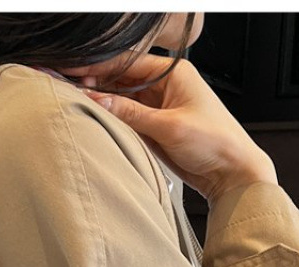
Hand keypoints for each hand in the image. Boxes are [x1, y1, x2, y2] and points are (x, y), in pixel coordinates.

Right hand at [58, 52, 278, 205]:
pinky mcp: (153, 127)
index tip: (74, 71)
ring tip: (74, 103)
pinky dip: (110, 118)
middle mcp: (164, 86)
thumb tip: (98, 100)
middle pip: (121, 78)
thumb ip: (131, 113)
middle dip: (95, 82)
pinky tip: (92, 118)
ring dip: (101, 101)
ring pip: (121, 98)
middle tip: (67, 88)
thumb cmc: (214, 142)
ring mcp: (157, 107)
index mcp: (173, 73)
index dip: (99, 66)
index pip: (128, 62)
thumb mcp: (169, 126)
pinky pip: (126, 117)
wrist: (231, 172)